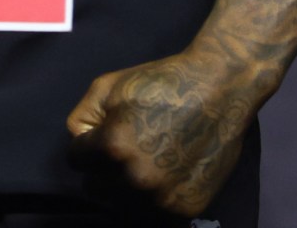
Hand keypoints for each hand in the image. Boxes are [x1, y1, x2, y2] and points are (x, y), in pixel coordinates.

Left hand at [66, 50, 258, 217]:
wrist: (220, 89)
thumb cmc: (162, 82)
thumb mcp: (109, 85)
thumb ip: (81, 118)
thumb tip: (78, 145)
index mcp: (113, 148)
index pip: (76, 161)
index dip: (87, 145)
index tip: (102, 136)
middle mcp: (136, 179)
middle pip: (95, 189)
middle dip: (103, 170)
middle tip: (124, 150)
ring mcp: (162, 198)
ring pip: (122, 206)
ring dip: (126, 189)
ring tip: (145, 163)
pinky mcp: (186, 208)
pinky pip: (154, 213)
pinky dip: (154, 198)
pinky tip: (166, 174)